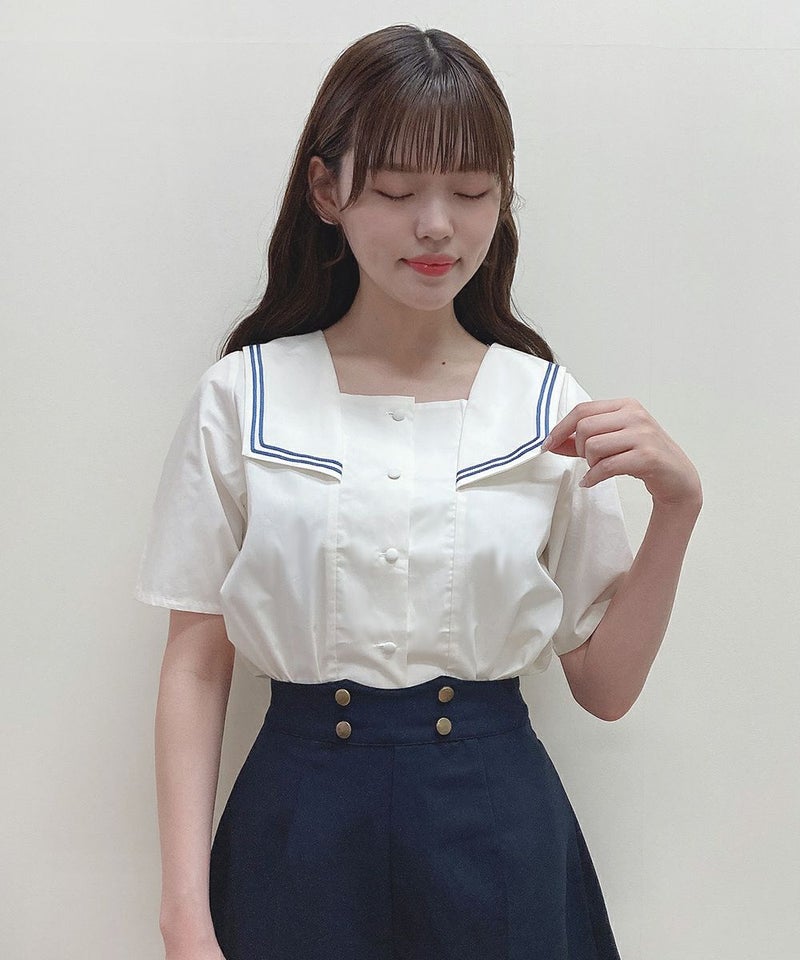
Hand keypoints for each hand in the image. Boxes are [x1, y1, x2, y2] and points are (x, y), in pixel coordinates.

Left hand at [540, 397, 702, 508]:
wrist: (677, 477)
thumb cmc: (643, 456)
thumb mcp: (613, 442)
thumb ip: (582, 440)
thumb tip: (552, 442)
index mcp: (625, 406)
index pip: (582, 410)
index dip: (560, 429)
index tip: (548, 444)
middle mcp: (635, 415)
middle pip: (584, 428)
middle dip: (579, 448)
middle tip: (588, 460)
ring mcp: (642, 435)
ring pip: (593, 446)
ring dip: (589, 463)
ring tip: (597, 469)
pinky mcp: (647, 456)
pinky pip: (606, 466)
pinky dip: (593, 477)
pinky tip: (591, 481)